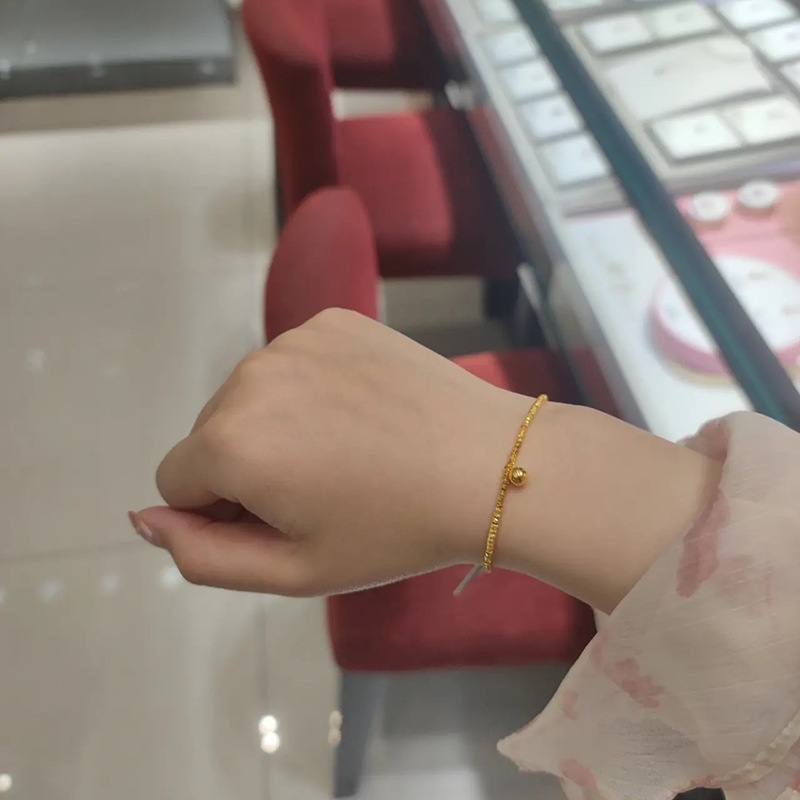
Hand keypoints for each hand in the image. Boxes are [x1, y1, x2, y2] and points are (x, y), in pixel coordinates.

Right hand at [130, 309, 533, 595]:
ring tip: (352, 450)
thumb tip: (143, 519)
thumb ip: (202, 555)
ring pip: (251, 397)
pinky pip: (294, 363)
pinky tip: (366, 411)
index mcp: (230, 441)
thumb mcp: (294, 571)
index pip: (177, 484)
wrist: (490, 465)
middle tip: (328, 489)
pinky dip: (313, 388)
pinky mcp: (334, 319)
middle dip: (249, 467)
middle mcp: (249, 376)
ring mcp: (294, 338)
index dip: (226, 513)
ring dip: (279, 426)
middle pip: (211, 435)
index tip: (289, 519)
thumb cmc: (394, 530)